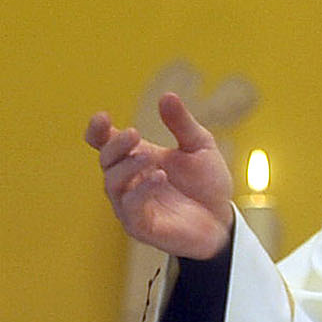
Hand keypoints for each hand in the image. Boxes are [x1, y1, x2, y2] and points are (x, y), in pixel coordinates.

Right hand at [86, 92, 237, 260]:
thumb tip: (167, 96)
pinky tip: (159, 178)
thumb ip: (182, 123)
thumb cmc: (207, 184)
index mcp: (136, 157)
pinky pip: (130, 208)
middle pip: (106, 160)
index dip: (97, 131)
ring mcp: (131, 204)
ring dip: (127, 168)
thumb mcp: (200, 146)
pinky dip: (141, 191)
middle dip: (116, 145)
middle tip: (134, 133)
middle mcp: (128, 180)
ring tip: (149, 157)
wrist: (223, 220)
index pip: (104, 143)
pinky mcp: (141, 226)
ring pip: (113, 184)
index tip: (102, 117)